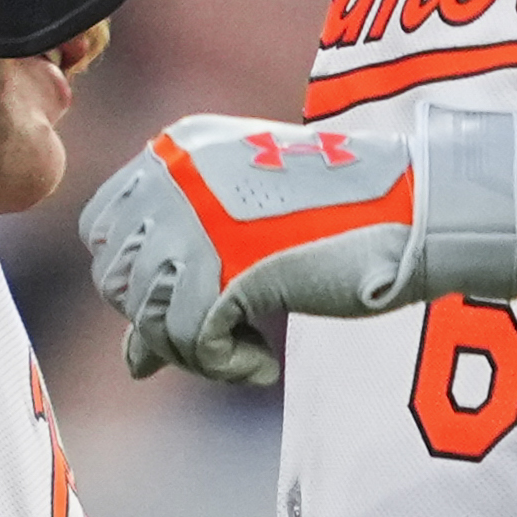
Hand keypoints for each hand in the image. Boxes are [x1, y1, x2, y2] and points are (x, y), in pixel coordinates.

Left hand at [82, 106, 516, 383]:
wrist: (416, 209)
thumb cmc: (339, 219)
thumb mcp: (244, 233)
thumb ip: (180, 278)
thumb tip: (133, 363)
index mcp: (177, 150)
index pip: (100, 229)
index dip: (136, 280)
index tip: (194, 295)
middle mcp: (177, 175)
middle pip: (118, 281)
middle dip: (164, 322)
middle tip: (222, 334)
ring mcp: (201, 217)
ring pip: (150, 319)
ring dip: (195, 353)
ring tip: (245, 351)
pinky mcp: (232, 264)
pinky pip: (193, 344)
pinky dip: (225, 367)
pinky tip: (263, 362)